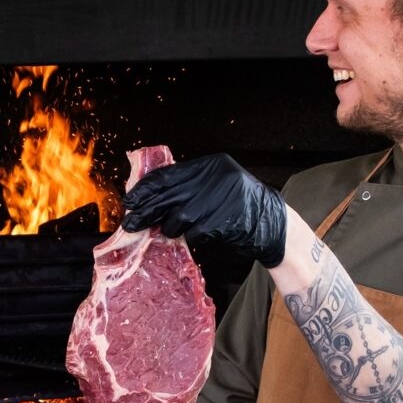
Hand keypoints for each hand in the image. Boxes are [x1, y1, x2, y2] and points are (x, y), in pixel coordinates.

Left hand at [122, 154, 286, 266]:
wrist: (273, 223)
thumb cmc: (240, 205)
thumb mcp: (217, 183)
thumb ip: (189, 184)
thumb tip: (150, 195)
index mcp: (211, 164)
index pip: (167, 175)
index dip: (145, 189)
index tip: (130, 200)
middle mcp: (215, 178)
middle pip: (168, 196)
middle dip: (146, 211)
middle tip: (131, 222)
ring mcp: (220, 200)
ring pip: (178, 217)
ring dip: (168, 228)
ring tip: (167, 231)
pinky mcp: (223, 223)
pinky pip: (193, 233)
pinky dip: (188, 238)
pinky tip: (190, 237)